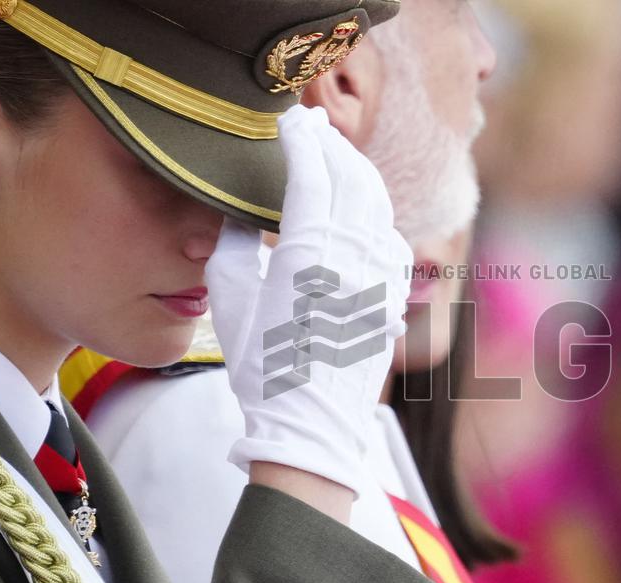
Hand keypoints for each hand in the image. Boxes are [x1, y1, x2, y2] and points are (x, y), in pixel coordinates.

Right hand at [205, 105, 411, 496]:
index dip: (300, 139)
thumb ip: (230, 240)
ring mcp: (379, 275)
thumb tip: (237, 207)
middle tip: (311, 124)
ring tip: (335, 154)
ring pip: (376, 202)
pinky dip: (374, 211)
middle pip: (350, 176)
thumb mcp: (228, 297)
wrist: (311, 425)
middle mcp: (352, 255)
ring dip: (356, 171)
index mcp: (307, 252)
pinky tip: (361, 209)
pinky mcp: (392, 295)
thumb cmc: (261, 366)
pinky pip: (390, 236)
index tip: (288, 119)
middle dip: (330, 143)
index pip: (310, 172)